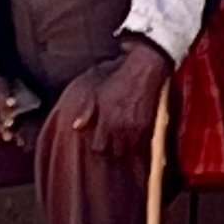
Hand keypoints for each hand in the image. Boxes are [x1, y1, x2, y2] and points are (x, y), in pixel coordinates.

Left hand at [64, 41, 170, 160]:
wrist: (143, 72)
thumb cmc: (118, 81)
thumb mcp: (97, 94)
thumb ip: (86, 112)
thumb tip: (76, 127)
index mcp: (107, 120)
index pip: (99, 147)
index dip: (98, 144)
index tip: (100, 139)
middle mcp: (121, 128)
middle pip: (114, 152)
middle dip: (111, 149)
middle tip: (111, 143)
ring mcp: (136, 129)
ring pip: (128, 151)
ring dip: (124, 149)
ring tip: (122, 143)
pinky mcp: (148, 126)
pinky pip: (142, 146)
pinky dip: (137, 146)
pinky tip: (134, 140)